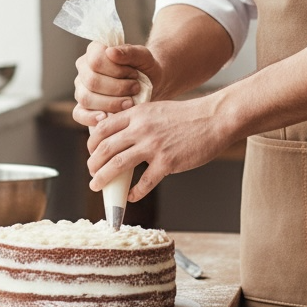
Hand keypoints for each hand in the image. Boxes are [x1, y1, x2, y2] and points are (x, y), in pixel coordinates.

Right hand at [73, 41, 163, 126]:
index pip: (95, 60)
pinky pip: (79, 114)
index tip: (134, 74)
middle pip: (92, 81)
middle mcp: (84, 69)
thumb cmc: (145, 68)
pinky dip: (91, 118)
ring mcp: (81, 88)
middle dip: (118, 88)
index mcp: (94, 51)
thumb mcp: (144, 57)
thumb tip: (110, 52)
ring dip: (111, 103)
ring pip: (86, 98)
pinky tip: (106, 117)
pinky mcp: (83, 107)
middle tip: (136, 89)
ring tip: (130, 102)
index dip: (116, 70)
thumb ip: (129, 52)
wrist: (152, 86)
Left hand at [86, 94, 233, 200]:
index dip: (92, 144)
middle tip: (92, 173)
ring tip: (97, 185)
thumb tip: (120, 137)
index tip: (92, 153)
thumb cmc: (188, 116)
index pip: (103, 129)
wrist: (214, 119)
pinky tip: (131, 197)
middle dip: (93, 164)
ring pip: (117, 165)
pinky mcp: (167, 162)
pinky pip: (144, 182)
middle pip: (105, 148)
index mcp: (137, 114)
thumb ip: (137, 120)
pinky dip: (134, 192)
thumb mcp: (156, 109)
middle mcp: (141, 129)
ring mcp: (153, 146)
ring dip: (103, 178)